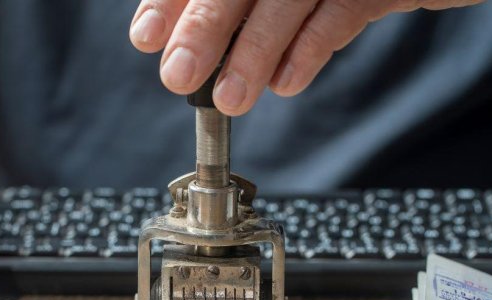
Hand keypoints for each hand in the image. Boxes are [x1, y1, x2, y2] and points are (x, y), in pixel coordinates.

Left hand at [130, 0, 483, 114]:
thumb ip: (234, 9)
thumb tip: (178, 40)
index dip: (170, 0)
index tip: (146, 37)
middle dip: (203, 28)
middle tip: (178, 76)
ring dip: (254, 51)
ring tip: (231, 98)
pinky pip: (345, 9)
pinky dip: (311, 48)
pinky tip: (286, 83)